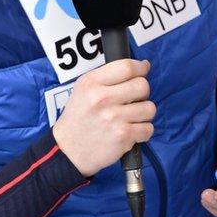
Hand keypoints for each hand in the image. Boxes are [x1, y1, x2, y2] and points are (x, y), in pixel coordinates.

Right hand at [52, 59, 155, 176]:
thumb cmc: (79, 118)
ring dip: (144, 114)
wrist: (67, 151)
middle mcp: (102, 98)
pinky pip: (148, 128)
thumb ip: (109, 76)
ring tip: (131, 117)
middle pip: (142, 85)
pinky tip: (130, 132)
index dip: (140, 68)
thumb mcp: (84, 89)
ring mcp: (113, 118)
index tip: (143, 70)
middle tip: (133, 100)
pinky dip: (143, 132)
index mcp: (91, 83)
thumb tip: (143, 65)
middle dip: (142, 93)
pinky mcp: (122, 136)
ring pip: (149, 108)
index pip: (127, 66)